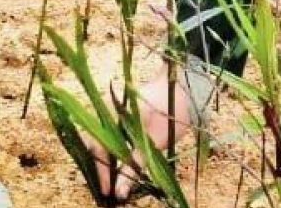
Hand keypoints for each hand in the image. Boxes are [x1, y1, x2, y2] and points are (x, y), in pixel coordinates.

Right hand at [85, 72, 190, 200]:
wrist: (185, 88)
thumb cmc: (173, 112)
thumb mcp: (155, 142)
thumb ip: (135, 165)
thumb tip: (119, 192)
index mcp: (114, 111)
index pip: (99, 146)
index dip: (102, 172)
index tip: (108, 191)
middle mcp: (107, 109)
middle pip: (96, 143)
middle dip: (102, 168)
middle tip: (109, 190)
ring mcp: (111, 110)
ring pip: (100, 140)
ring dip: (106, 161)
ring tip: (113, 181)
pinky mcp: (118, 114)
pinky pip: (108, 135)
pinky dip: (112, 151)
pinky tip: (119, 166)